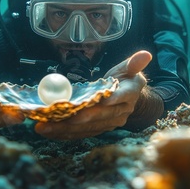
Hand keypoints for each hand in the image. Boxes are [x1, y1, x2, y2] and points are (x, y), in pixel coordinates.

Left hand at [35, 50, 151, 139]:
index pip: (118, 98)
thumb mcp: (130, 69)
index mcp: (129, 95)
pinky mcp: (98, 130)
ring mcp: (108, 124)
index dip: (106, 99)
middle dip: (76, 118)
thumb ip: (134, 63)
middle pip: (97, 116)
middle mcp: (120, 113)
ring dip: (63, 129)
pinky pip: (80, 134)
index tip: (92, 100)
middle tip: (56, 116)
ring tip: (43, 127)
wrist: (130, 99)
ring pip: (85, 128)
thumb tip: (146, 54)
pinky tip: (46, 131)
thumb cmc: (126, 80)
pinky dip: (62, 134)